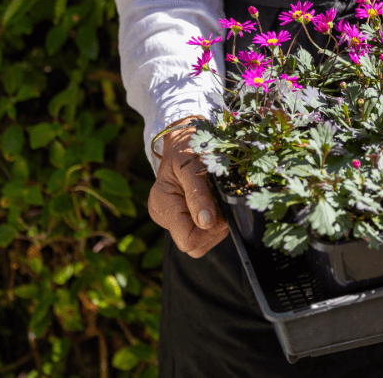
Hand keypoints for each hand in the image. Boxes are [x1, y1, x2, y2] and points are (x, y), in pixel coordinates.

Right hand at [148, 115, 228, 257]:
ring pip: (200, 241)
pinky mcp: (181, 216)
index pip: (189, 240)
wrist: (182, 137)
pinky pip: (200, 231)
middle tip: (219, 204)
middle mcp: (164, 216)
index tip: (219, 210)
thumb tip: (206, 223)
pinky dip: (212, 220)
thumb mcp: (192, 166)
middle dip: (213, 230)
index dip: (209, 231)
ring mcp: (172, 218)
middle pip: (194, 246)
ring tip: (215, 199)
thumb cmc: (187, 148)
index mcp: (162, 205)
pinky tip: (212, 202)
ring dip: (214, 225)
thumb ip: (198, 195)